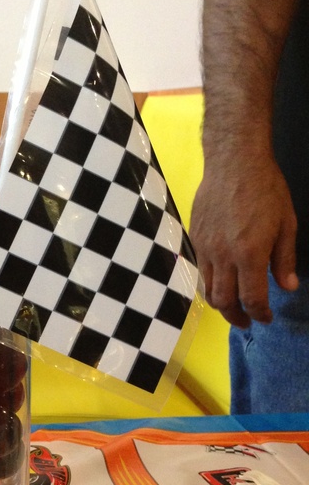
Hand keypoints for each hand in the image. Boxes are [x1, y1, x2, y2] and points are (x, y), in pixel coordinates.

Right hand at [189, 156, 297, 327]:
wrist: (234, 163)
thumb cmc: (266, 189)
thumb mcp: (287, 224)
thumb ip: (285, 259)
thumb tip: (288, 287)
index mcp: (250, 254)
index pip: (252, 298)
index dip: (260, 313)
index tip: (266, 318)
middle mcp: (223, 257)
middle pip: (224, 301)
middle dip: (237, 317)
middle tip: (248, 321)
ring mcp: (205, 249)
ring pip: (207, 290)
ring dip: (221, 303)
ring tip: (232, 306)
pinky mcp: (195, 240)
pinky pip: (200, 271)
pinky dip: (210, 283)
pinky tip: (222, 280)